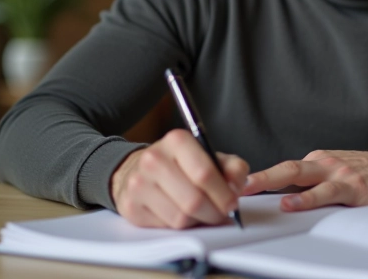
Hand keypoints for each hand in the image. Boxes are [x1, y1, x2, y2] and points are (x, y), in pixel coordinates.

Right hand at [111, 129, 248, 228]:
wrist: (139, 168)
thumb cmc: (182, 164)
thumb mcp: (211, 157)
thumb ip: (233, 168)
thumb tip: (236, 187)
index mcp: (177, 140)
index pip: (204, 174)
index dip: (223, 194)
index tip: (232, 203)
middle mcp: (154, 159)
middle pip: (193, 201)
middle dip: (214, 213)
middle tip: (220, 214)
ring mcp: (138, 183)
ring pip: (180, 218)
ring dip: (197, 221)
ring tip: (200, 212)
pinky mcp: (130, 206)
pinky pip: (164, 227)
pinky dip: (179, 225)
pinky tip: (180, 213)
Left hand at [242, 150, 367, 211]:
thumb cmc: (365, 176)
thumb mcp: (334, 176)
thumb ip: (311, 185)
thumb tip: (281, 201)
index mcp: (316, 162)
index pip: (283, 171)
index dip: (260, 179)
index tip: (235, 186)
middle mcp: (322, 163)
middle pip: (284, 168)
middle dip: (256, 176)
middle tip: (230, 183)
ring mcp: (336, 173)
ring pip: (298, 175)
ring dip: (270, 181)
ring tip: (250, 188)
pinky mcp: (352, 187)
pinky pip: (325, 193)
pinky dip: (306, 198)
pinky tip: (291, 204)